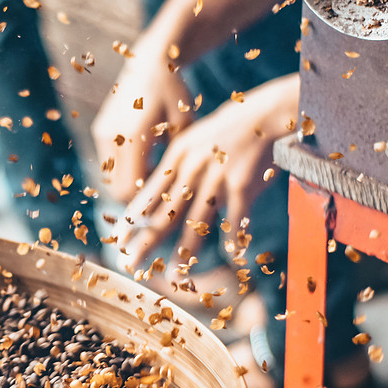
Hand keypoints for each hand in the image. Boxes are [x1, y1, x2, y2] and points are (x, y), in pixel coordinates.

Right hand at [92, 55, 195, 202]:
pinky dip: (124, 168)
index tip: (163, 196)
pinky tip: (144, 155)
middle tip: (158, 189)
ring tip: (152, 170)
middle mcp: (112, 137)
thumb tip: (174, 196)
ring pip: (111, 178)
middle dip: (136, 195)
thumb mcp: (184, 128)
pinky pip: (110, 163)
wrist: (150, 62)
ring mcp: (103, 133)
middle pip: (116, 189)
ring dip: (130, 181)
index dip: (145, 201)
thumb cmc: (175, 94)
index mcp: (133, 137)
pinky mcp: (100, 130)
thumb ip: (176, 161)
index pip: (129, 189)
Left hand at [114, 74, 299, 271]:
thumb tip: (160, 193)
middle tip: (130, 264)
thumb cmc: (232, 127)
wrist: (268, 113)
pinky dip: (235, 240)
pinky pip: (235, 219)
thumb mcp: (196, 138)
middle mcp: (192, 167)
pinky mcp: (242, 185)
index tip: (119, 240)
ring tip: (176, 275)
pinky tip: (234, 256)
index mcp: (178, 155)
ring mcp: (216, 177)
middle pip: (165, 214)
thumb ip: (179, 165)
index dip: (132, 221)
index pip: (148, 195)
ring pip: (197, 224)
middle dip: (146, 243)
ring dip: (185, 253)